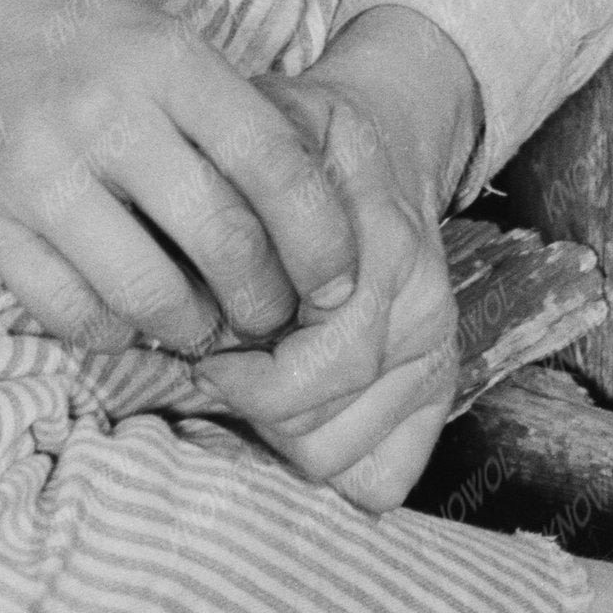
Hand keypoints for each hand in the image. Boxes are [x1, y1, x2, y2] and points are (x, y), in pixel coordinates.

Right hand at [0, 0, 362, 354]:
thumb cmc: (30, 22)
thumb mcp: (134, 27)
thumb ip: (208, 99)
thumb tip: (300, 194)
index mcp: (159, 56)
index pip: (275, 163)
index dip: (322, 237)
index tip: (339, 278)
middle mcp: (103, 113)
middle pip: (225, 240)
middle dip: (266, 299)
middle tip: (273, 318)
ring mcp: (34, 172)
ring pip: (150, 293)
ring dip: (191, 328)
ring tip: (200, 327)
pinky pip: (69, 310)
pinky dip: (112, 331)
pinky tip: (124, 318)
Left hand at [181, 13, 475, 508]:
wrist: (384, 139)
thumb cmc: (298, 148)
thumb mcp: (252, 145)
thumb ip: (219, 204)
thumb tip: (174, 279)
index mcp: (377, 251)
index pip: (303, 376)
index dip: (240, 380)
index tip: (205, 356)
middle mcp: (418, 307)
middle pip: (315, 426)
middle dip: (254, 408)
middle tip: (223, 368)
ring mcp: (435, 350)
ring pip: (341, 458)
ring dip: (284, 437)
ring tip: (257, 384)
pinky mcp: (439, 381)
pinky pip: (384, 473)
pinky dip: (334, 466)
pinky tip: (300, 422)